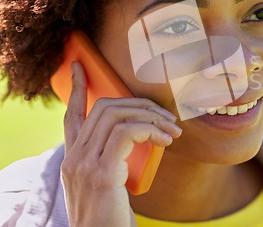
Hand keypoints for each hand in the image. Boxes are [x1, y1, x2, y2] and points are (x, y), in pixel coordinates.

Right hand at [61, 62, 181, 226]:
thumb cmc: (111, 218)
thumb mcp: (108, 185)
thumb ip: (112, 161)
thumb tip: (139, 139)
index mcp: (74, 159)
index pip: (72, 115)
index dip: (78, 88)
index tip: (81, 67)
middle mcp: (74, 158)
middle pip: (104, 108)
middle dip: (140, 104)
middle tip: (167, 117)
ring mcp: (83, 164)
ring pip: (117, 115)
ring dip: (152, 117)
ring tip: (174, 131)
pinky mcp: (100, 174)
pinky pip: (127, 133)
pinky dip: (151, 130)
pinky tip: (166, 140)